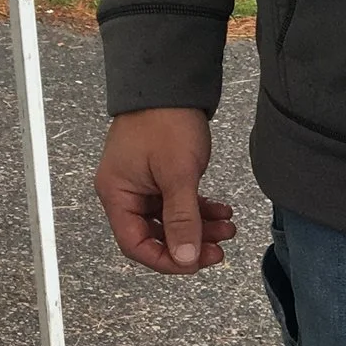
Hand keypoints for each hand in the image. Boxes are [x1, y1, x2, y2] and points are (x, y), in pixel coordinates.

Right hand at [95, 108, 236, 273]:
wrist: (172, 83)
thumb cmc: (166, 120)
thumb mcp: (178, 174)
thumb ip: (182, 220)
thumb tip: (184, 259)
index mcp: (117, 194)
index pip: (135, 244)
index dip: (165, 260)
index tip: (195, 262)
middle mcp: (125, 192)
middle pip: (155, 236)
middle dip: (189, 244)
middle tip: (219, 248)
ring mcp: (142, 184)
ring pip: (171, 222)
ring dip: (200, 228)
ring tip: (228, 227)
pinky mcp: (158, 176)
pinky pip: (177, 205)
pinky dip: (199, 211)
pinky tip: (221, 211)